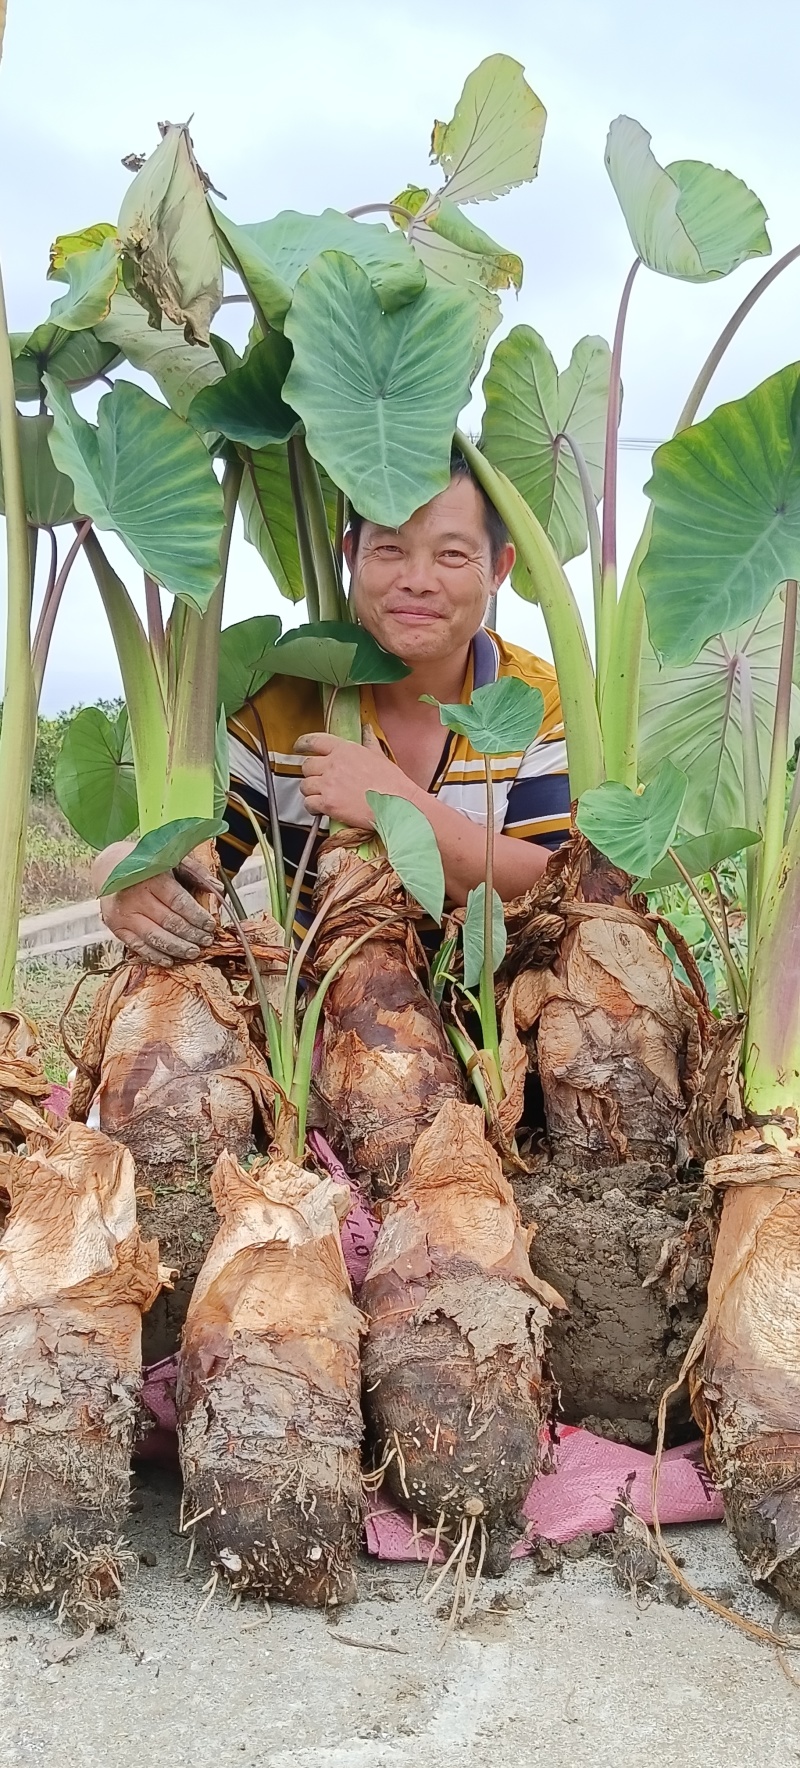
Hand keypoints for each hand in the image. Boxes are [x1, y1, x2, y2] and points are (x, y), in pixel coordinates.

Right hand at [93, 841, 218, 965]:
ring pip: (155, 937)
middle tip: (206, 941)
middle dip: (191, 934)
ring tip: (193, 952)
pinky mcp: (116, 927)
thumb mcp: (172, 861)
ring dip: (177, 948)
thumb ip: (196, 873)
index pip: (178, 902)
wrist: (110, 867)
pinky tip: (170, 959)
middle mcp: (135, 896)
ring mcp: (124, 914)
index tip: (210, 925)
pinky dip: (155, 955)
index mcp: (151, 877)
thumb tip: (218, 890)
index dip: (197, 916)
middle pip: (169, 922)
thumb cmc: (146, 864)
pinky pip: (138, 946)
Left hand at [295, 729, 417, 827]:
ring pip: (305, 785)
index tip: (298, 747)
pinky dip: (312, 807)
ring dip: (311, 791)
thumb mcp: (380, 756)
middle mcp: (334, 765)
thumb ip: (368, 741)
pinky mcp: (328, 804)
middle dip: (311, 773)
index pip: (314, 741)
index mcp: (345, 750)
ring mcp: (329, 784)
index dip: (302, 744)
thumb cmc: (392, 783)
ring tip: (322, 795)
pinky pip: (308, 803)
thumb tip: (367, 729)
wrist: (397, 805)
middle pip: (307, 765)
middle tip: (319, 780)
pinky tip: (321, 808)